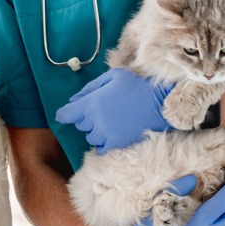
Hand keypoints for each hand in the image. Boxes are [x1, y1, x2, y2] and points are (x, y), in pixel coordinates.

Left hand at [55, 68, 172, 153]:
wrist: (159, 103)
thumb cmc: (135, 86)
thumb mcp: (112, 77)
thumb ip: (90, 88)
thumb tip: (73, 100)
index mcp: (91, 103)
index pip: (66, 114)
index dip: (65, 114)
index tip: (68, 113)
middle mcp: (95, 121)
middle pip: (80, 125)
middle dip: (87, 118)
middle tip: (103, 110)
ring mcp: (105, 134)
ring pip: (90, 137)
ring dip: (96, 130)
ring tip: (111, 121)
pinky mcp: (116, 144)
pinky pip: (101, 148)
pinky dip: (104, 142)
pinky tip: (114, 132)